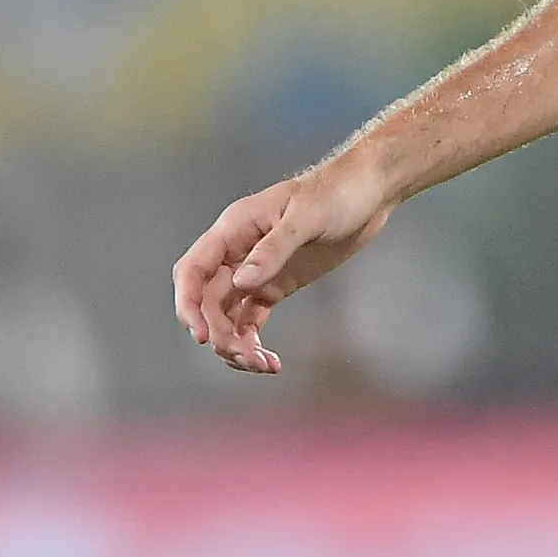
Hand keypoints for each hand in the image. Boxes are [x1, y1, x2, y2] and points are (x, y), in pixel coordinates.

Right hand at [170, 157, 394, 373]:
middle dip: (219, 333)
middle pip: (208, 301)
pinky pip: (251, 319)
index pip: (193, 271)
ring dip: (235, 344)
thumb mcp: (307, 217)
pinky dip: (253, 342)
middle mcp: (237, 251)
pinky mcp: (275, 285)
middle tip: (245, 356)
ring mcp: (256, 270)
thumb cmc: (337, 193)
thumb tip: (239, 284)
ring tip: (262, 365)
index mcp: (234, 228)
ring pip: (226, 316)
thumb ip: (273, 249)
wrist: (369, 192)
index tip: (202, 336)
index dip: (188, 305)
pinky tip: (270, 362)